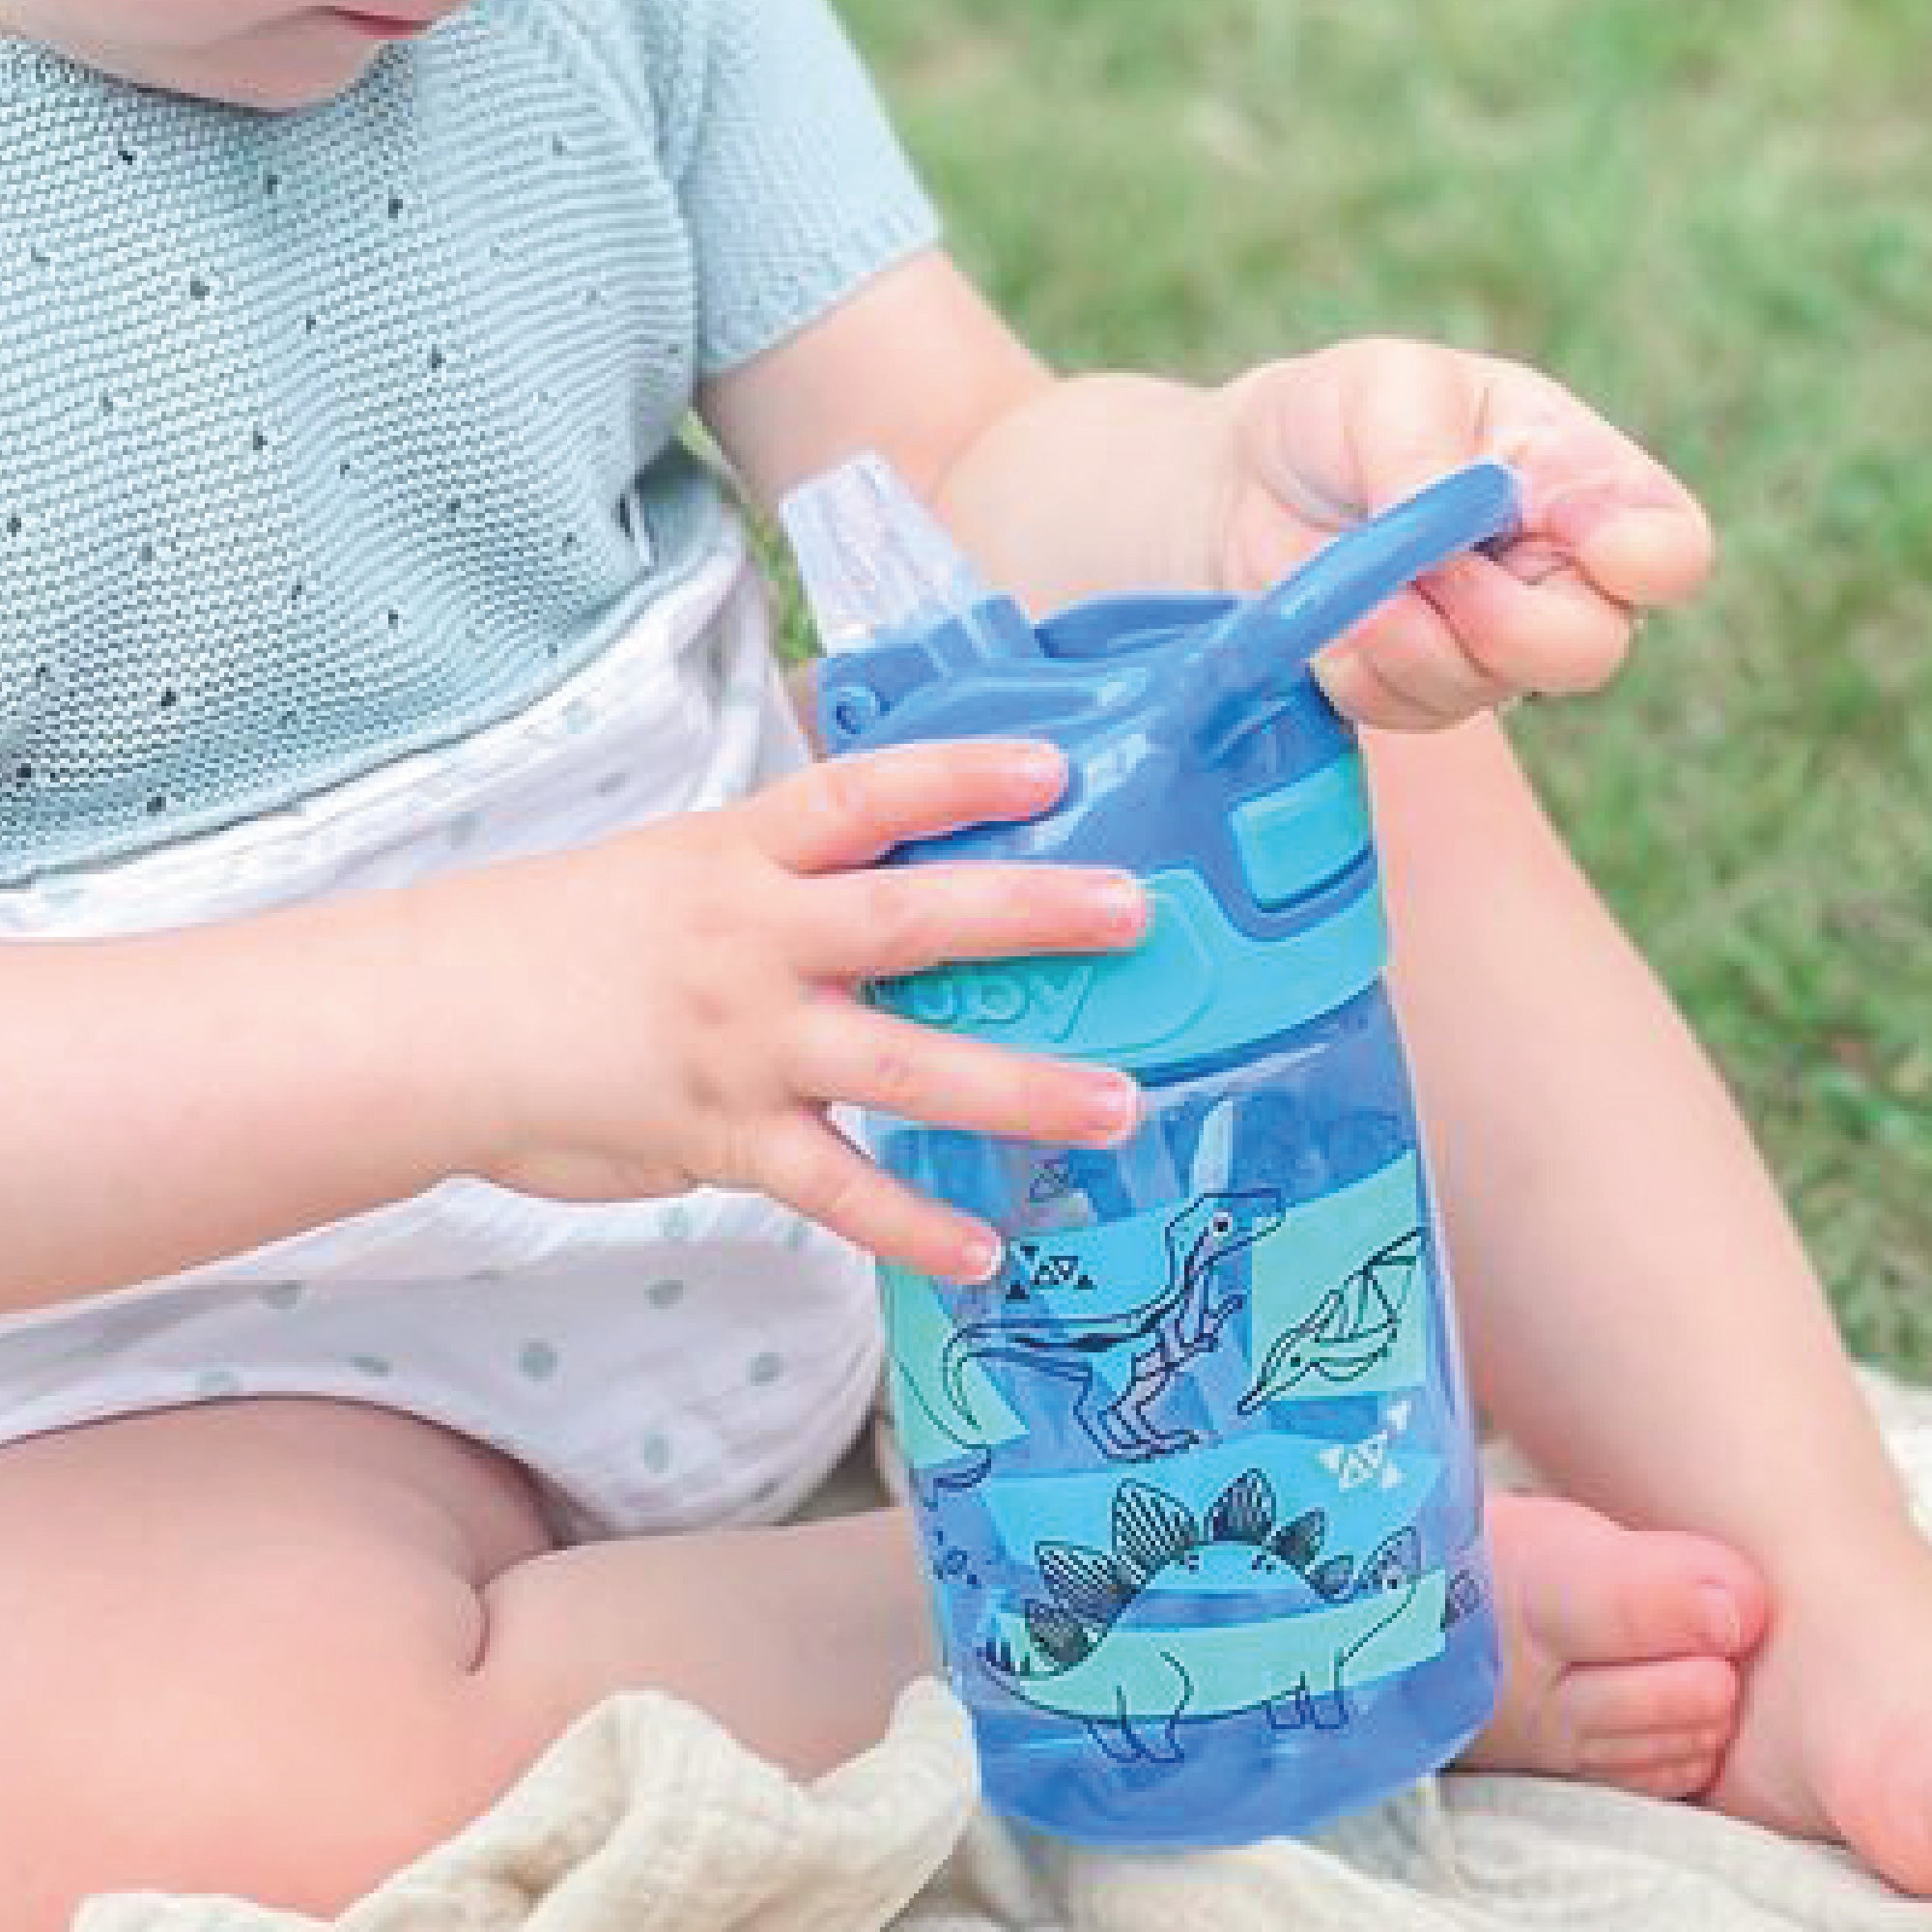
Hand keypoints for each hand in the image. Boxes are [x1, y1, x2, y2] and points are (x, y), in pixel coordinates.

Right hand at [430, 740, 1146, 1281]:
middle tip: (1133, 912)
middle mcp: (751, 939)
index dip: (959, 777)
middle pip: (910, 918)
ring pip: (901, 1062)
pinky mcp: (720, 1135)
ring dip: (1017, 1087)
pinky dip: (909, 1226)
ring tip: (1115, 1106)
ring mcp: (741, 1041)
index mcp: (736, 854)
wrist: (431, 1021)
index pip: (862, 797)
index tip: (1053, 771)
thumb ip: (772, 880)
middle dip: (1028, 914)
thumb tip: (871, 896)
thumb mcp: (668, 872)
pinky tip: (982, 1255)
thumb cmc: (553, 939)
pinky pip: (833, 1187)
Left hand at [1211, 338, 1714, 725]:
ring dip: (1405, 638)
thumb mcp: (1389, 389)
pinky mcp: (1416, 695)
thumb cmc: (1342, 417)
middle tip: (1429, 570)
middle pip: (1590, 652)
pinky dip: (1356, 667)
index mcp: (1587, 486)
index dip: (1636, 561)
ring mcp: (1488, 651)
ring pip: (1482, 687)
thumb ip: (1432, 459)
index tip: (1553, 526)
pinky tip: (1332, 615)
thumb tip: (1456, 536)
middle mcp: (1558, 580)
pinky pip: (1403, 711)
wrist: (1244, 484)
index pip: (1669, 553)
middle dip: (1501, 624)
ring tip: (1355, 574)